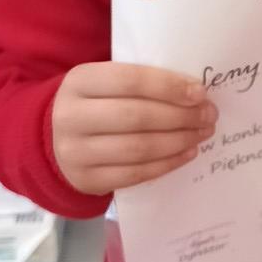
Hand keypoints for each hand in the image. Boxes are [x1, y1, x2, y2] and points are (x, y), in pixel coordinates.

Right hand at [51, 62, 216, 196]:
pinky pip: (136, 174)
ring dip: (179, 141)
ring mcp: (76, 152)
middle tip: (209, 115)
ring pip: (139, 148)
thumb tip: (194, 92)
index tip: (200, 93)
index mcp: (79, 81)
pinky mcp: (87, 180)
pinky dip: (167, 164)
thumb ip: (138, 84)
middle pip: (137, 117)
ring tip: (202, 134)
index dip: (169, 87)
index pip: (130, 81)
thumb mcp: (103, 84)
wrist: (53, 141)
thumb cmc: (93, 104)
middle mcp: (71, 116)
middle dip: (181, 117)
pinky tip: (186, 153)